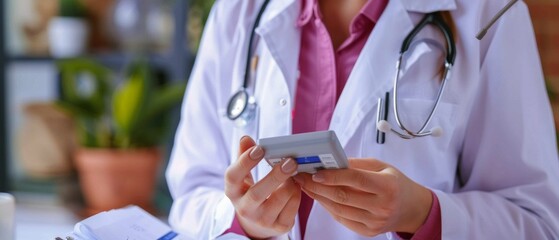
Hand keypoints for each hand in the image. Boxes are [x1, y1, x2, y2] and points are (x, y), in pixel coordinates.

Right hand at [224, 136, 300, 238]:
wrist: (257, 222)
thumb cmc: (250, 191)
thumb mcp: (244, 176)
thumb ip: (244, 155)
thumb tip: (245, 138)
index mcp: (233, 192)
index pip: (233, 177)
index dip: (245, 162)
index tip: (259, 148)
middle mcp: (244, 209)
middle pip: (257, 193)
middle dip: (275, 176)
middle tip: (290, 161)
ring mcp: (262, 220)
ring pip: (279, 200)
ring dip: (290, 183)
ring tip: (293, 172)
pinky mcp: (279, 226)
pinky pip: (292, 207)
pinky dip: (297, 193)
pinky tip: (296, 185)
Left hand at [293, 158, 431, 236]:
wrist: (411, 209)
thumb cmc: (395, 183)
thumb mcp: (381, 166)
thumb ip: (356, 164)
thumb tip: (331, 161)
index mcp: (387, 186)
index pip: (356, 180)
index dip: (333, 176)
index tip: (315, 171)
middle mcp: (382, 206)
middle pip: (343, 196)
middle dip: (318, 186)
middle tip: (301, 176)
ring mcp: (374, 222)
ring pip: (339, 209)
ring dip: (318, 197)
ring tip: (305, 185)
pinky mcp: (368, 231)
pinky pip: (342, 218)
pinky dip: (328, 207)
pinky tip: (319, 196)